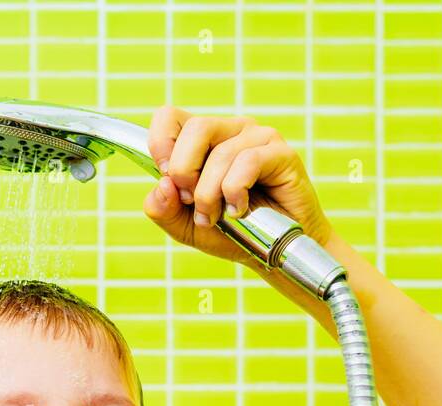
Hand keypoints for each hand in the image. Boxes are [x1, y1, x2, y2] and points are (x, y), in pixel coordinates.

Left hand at [142, 106, 335, 265]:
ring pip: (221, 152)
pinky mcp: (281, 153)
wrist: (271, 253)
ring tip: (219, 217)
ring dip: (211, 194)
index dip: (160, 143)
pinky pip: (248, 162)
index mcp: (203, 141)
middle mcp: (230, 130)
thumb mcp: (185, 226)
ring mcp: (258, 138)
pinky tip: (240, 210)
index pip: (169, 116)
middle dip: (185, 172)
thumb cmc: (231, 233)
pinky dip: (236, 193)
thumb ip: (163, 209)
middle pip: (196, 128)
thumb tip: (162, 185)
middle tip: (193, 202)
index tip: (167, 178)